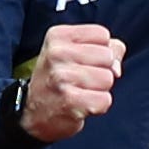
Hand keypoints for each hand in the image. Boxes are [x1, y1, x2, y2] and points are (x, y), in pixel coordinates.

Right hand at [21, 23, 123, 139]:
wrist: (32, 114)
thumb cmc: (59, 80)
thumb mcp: (74, 52)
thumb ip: (104, 48)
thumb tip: (116, 68)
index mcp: (58, 36)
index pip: (102, 34)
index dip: (100, 50)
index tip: (82, 61)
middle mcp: (57, 53)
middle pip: (108, 57)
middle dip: (101, 71)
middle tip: (81, 80)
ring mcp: (62, 77)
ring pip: (108, 79)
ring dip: (99, 90)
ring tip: (80, 92)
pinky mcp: (70, 101)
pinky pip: (105, 100)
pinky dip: (98, 106)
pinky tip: (81, 105)